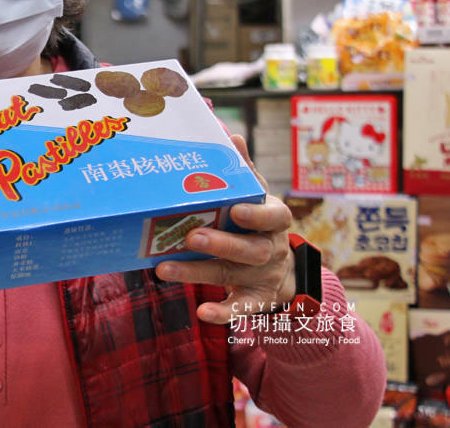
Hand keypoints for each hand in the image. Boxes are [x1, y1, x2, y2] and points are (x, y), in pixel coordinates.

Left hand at [154, 134, 294, 324]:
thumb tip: (232, 136)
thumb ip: (245, 172)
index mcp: (273, 220)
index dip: (257, 214)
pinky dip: (223, 314)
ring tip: (164, 269)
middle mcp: (270, 249)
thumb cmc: (258, 225)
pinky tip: (202, 313)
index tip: (237, 210)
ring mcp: (262, 276)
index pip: (274, 215)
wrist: (284, 273)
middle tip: (192, 237)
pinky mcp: (254, 300)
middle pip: (250, 249)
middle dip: (221, 243)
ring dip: (197, 273)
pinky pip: (240, 309)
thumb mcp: (258, 199)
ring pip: (231, 275)